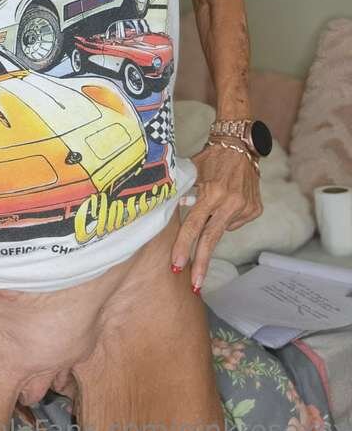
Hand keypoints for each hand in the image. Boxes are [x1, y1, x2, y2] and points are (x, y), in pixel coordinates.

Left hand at [170, 141, 262, 293]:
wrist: (239, 145)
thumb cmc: (210, 158)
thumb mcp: (192, 171)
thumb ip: (183, 192)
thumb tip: (175, 212)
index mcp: (213, 193)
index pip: (194, 225)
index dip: (184, 246)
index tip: (177, 265)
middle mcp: (231, 202)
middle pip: (211, 238)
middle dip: (201, 262)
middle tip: (195, 284)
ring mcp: (245, 207)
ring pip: (222, 229)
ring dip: (213, 224)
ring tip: (215, 200)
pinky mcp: (255, 210)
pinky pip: (234, 223)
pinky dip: (226, 217)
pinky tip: (227, 201)